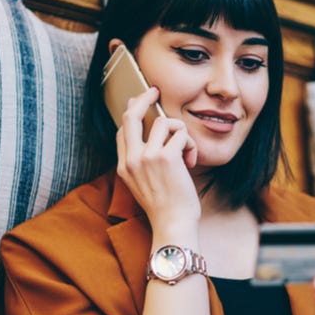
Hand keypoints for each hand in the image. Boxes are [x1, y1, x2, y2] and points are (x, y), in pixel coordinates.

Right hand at [116, 87, 199, 231]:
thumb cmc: (165, 208)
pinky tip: (191, 161)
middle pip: (131, 116)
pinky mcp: (166, 157)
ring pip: (165, 122)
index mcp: (124, 166)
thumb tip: (153, 137)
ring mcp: (147, 157)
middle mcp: (132, 159)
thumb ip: (143, 163)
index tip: (140, 102)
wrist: (172, 225)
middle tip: (155, 90)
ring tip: (186, 152)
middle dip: (143, 98)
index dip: (132, 113)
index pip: (123, 131)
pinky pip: (181, 134)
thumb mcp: (145, 185)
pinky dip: (190, 145)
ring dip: (181, 133)